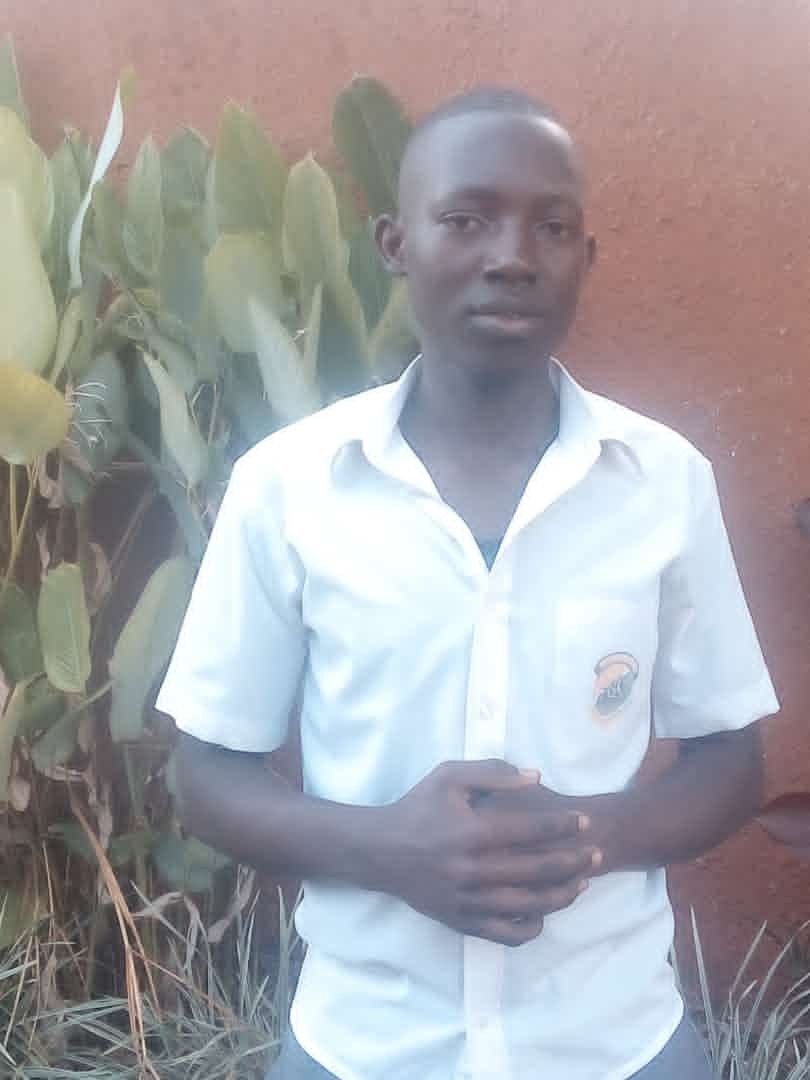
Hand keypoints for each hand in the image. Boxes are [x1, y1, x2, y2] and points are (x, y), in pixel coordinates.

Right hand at [378, 760, 598, 945]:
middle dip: (574, 860)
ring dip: (562, 894)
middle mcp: (473, 869)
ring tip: (581, 882)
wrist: (380, 851)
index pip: (532, 829)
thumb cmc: (418, 807)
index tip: (584, 822)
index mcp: (472, 831)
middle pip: (538, 869)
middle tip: (596, 853)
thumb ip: (493, 772)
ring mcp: (468, 900)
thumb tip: (536, 777)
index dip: (564, 825)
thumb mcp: (449, 776)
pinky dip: (532, 927)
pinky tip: (545, 912)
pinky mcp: (462, 921)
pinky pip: (506, 934)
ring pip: (529, 905)